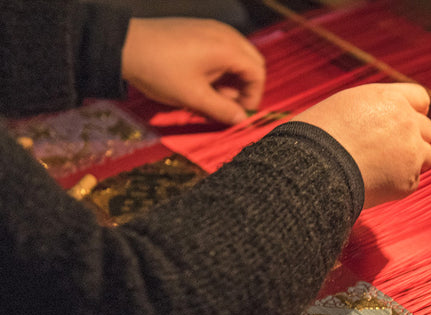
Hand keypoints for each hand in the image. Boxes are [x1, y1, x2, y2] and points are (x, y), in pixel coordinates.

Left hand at [121, 18, 265, 124]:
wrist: (123, 44)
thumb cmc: (160, 70)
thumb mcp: (194, 97)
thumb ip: (222, 110)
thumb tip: (242, 120)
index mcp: (227, 48)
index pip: (258, 73)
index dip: (253, 97)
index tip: (239, 113)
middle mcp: (224, 34)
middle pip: (251, 62)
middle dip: (245, 86)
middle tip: (229, 104)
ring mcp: (210, 28)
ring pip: (236, 55)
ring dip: (232, 77)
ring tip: (212, 94)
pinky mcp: (197, 28)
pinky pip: (221, 48)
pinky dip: (220, 65)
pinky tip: (202, 79)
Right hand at [293, 83, 430, 207]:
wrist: (314, 167)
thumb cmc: (316, 137)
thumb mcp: (342, 107)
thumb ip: (370, 111)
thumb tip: (377, 122)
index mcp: (388, 98)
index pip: (420, 99)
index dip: (414, 112)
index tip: (406, 123)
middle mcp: (406, 121)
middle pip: (427, 129)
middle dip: (414, 139)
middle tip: (391, 152)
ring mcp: (411, 151)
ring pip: (427, 156)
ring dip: (412, 162)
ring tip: (383, 169)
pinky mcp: (409, 180)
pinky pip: (413, 182)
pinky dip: (398, 184)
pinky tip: (375, 184)